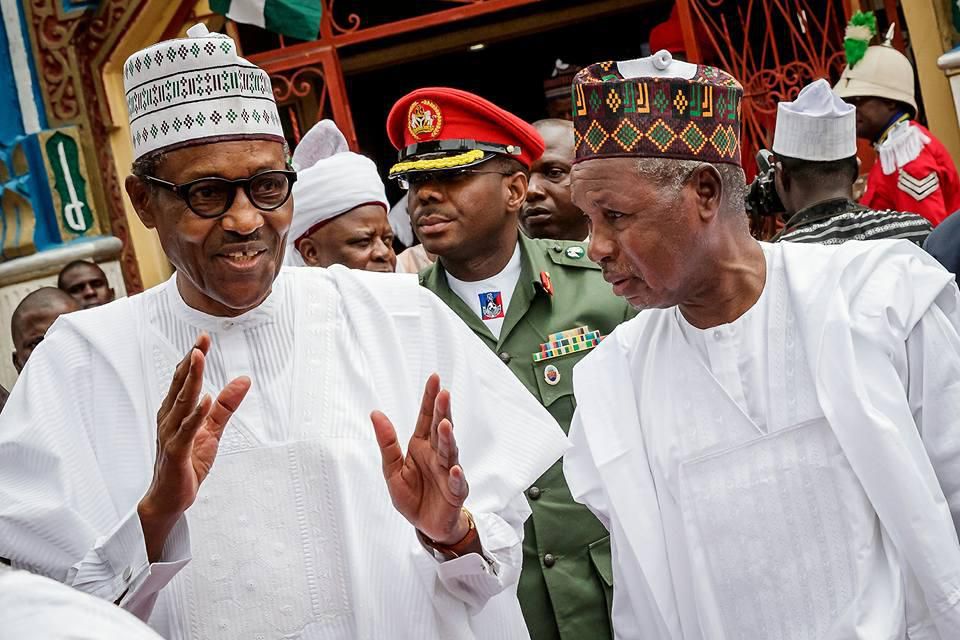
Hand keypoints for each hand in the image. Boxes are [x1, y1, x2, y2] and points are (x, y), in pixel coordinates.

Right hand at [138, 334, 250, 561]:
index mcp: (175, 412)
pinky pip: (186, 431)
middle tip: (200, 341)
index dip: (192, 359)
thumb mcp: (213, 430)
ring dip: (190, 381)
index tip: (202, 339)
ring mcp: (170, 436)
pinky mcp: (176, 453)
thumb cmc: (187, 462)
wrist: (170, 498)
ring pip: (181, 403)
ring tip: (198, 359)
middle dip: (191, 363)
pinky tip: (205, 400)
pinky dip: (195, 415)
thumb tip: (244, 380)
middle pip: (181, 386)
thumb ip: (226, 406)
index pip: (183, 381)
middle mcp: (169, 419)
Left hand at [372, 374, 469, 544]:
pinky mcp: (455, 492)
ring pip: (450, 452)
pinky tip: (454, 468)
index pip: (426, 418)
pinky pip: (456, 483)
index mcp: (421, 447)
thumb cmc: (413, 496)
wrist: (428, 526)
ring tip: (446, 425)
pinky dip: (456, 476)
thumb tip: (375, 413)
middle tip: (444, 394)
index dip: (430, 399)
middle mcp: (437, 455)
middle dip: (442, 412)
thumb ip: (387, 443)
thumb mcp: (392, 470)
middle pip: (440, 430)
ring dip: (448, 438)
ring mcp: (448, 472)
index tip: (435, 378)